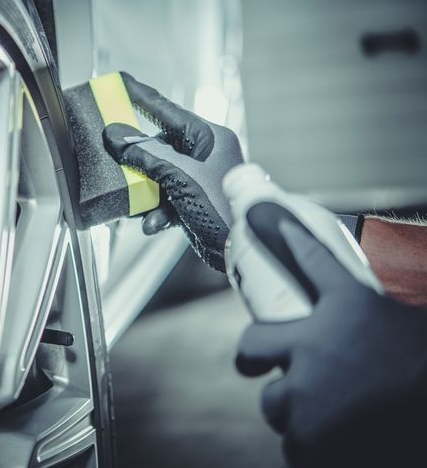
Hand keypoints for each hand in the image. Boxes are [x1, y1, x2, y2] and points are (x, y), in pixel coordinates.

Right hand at [102, 72, 243, 271]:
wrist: (240, 249)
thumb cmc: (222, 207)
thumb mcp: (180, 176)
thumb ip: (145, 154)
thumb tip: (115, 135)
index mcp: (209, 138)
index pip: (168, 111)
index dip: (143, 97)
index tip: (122, 83)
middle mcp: (205, 155)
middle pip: (159, 147)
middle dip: (137, 160)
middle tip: (114, 153)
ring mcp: (199, 179)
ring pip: (159, 176)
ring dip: (146, 193)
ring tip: (136, 204)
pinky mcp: (194, 202)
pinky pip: (166, 199)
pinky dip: (156, 212)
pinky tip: (152, 223)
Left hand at [236, 207, 426, 467]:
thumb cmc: (410, 342)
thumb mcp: (358, 296)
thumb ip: (312, 258)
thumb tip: (268, 217)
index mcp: (310, 340)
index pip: (251, 347)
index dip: (254, 354)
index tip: (262, 357)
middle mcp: (305, 382)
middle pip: (268, 394)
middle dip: (281, 388)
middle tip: (310, 383)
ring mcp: (314, 426)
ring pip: (287, 423)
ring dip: (302, 417)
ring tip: (339, 406)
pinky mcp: (322, 456)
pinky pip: (302, 455)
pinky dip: (319, 447)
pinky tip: (348, 432)